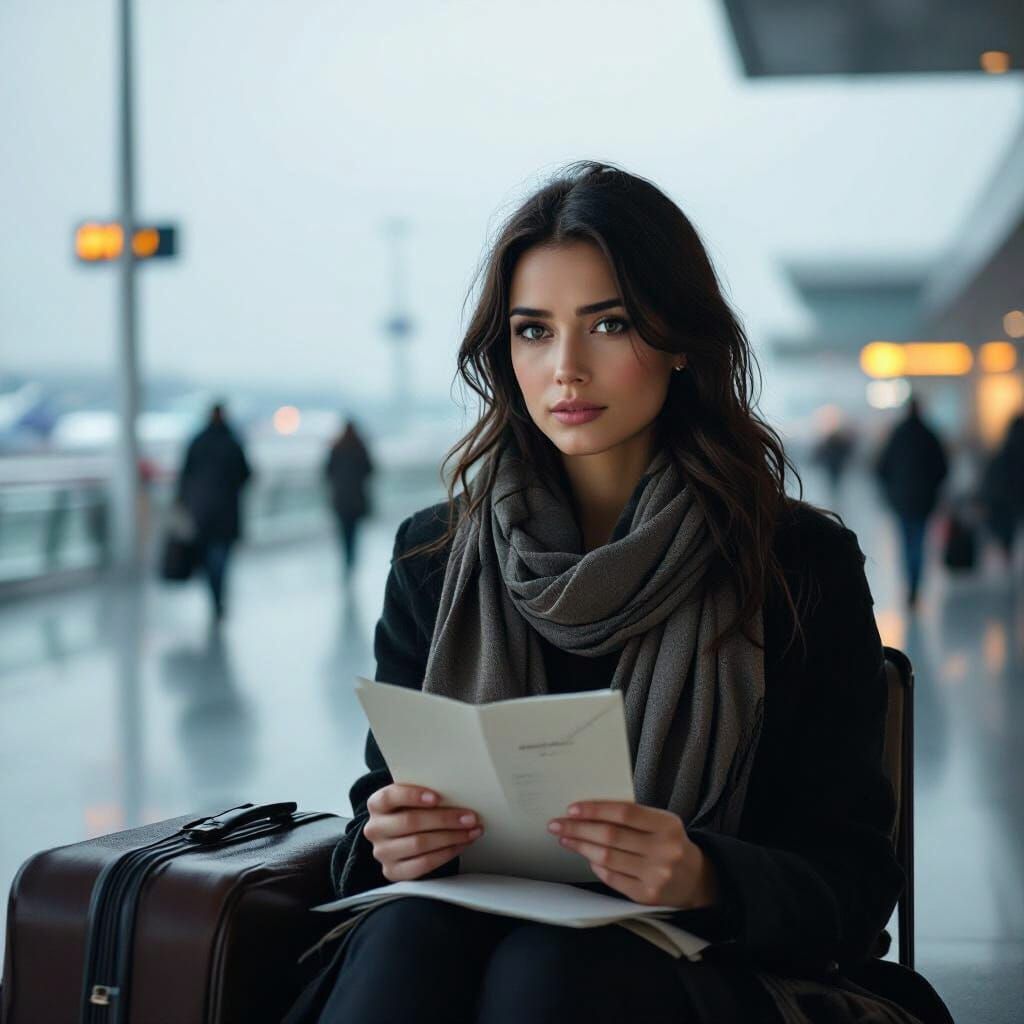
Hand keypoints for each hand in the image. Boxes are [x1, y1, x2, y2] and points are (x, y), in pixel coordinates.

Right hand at [364, 784, 483, 881]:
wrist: (398, 837)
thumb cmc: (410, 811)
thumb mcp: (411, 799)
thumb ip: (425, 794)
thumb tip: (457, 792)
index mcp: (377, 804)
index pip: (390, 797)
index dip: (413, 796)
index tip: (437, 797)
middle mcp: (375, 829)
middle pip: (410, 822)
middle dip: (445, 819)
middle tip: (469, 817)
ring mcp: (382, 852)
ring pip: (419, 844)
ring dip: (451, 837)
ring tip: (471, 831)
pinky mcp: (393, 871)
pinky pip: (423, 864)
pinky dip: (446, 853)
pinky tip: (460, 845)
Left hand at [548, 801, 716, 908]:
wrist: (696, 879)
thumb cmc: (670, 843)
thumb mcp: (661, 822)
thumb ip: (633, 816)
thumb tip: (589, 812)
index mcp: (667, 824)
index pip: (624, 812)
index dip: (595, 810)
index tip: (571, 809)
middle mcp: (663, 850)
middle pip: (611, 836)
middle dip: (579, 829)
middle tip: (557, 824)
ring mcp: (656, 875)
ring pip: (607, 858)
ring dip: (581, 847)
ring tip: (566, 839)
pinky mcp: (647, 896)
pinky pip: (612, 879)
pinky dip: (596, 867)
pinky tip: (587, 858)